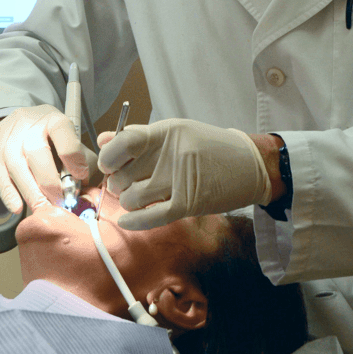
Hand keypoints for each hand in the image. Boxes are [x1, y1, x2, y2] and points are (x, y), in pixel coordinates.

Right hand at [0, 104, 93, 213]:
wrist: (6, 126)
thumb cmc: (44, 137)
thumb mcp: (64, 137)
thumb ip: (80, 157)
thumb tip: (84, 184)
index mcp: (51, 119)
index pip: (63, 132)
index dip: (73, 156)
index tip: (80, 176)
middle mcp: (28, 127)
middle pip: (38, 153)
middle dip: (51, 182)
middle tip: (61, 202)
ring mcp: (7, 142)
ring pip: (18, 168)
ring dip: (33, 193)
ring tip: (44, 210)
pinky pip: (0, 179)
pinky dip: (9, 196)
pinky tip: (18, 208)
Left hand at [97, 118, 272, 229]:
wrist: (250, 164)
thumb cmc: (210, 147)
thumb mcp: (175, 132)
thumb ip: (138, 136)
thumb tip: (103, 140)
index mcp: (166, 132)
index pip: (123, 143)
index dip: (108, 157)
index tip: (109, 164)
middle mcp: (171, 154)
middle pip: (123, 176)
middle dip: (118, 183)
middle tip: (128, 182)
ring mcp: (180, 180)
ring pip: (132, 199)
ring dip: (129, 202)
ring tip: (140, 196)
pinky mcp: (189, 204)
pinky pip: (151, 217)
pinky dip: (134, 221)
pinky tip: (127, 220)